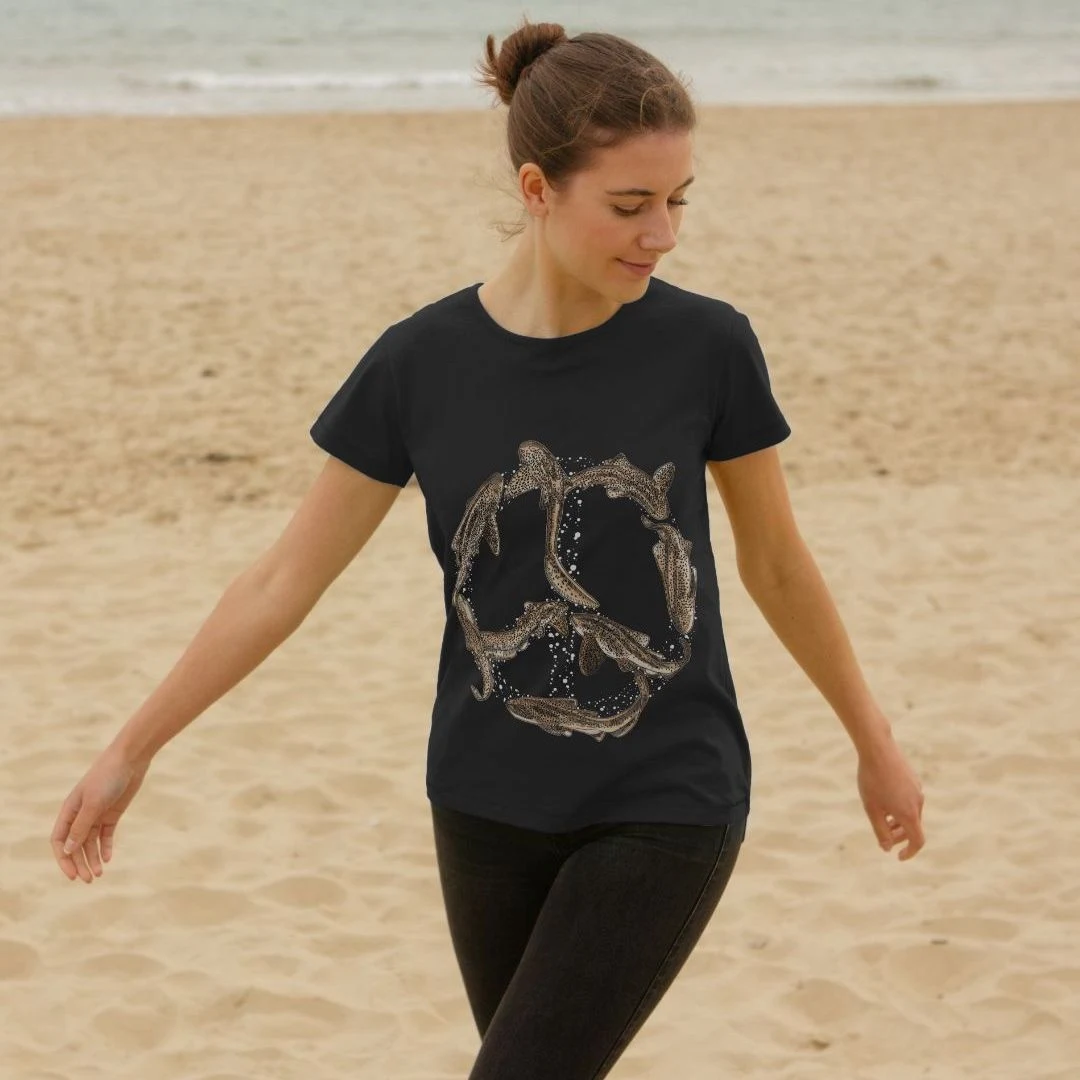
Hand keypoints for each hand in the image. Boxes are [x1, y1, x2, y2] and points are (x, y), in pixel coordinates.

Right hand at [50, 744, 151, 882]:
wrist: (130, 760)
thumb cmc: (108, 777)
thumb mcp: (93, 804)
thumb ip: (81, 827)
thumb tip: (68, 850)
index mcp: (69, 811)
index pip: (60, 840)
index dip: (63, 859)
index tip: (72, 875)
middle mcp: (80, 814)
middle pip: (76, 845)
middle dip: (80, 863)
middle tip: (89, 880)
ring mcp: (97, 814)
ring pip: (90, 842)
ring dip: (93, 858)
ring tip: (99, 874)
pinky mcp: (112, 813)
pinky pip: (106, 834)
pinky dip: (106, 847)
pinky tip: (108, 858)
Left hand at [856, 733, 924, 860]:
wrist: (878, 749)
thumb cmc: (871, 780)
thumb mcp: (871, 809)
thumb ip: (880, 831)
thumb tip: (887, 848)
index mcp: (910, 813)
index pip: (918, 840)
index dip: (910, 852)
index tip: (898, 857)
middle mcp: (918, 802)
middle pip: (914, 827)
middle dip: (899, 836)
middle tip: (883, 839)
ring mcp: (917, 789)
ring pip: (911, 812)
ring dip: (899, 821)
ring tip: (882, 820)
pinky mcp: (913, 779)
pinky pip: (909, 799)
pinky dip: (900, 807)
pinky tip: (884, 800)